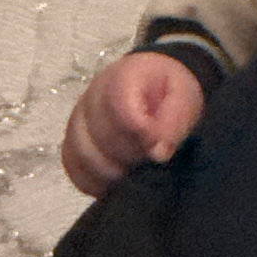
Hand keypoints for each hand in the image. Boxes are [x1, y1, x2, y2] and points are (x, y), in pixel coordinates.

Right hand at [62, 53, 205, 197]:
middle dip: (130, 155)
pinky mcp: (72, 142)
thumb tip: (158, 153)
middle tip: (150, 158)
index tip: (159, 144)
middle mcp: (92, 96)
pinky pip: (73, 167)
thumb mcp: (185, 96)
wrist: (152, 86)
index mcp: (123, 76)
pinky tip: (116, 180)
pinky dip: (94, 180)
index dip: (142, 134)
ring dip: (112, 171)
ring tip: (135, 169)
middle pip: (100, 136)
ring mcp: (77, 119)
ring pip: (82, 154)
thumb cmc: (168, 91)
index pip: (122, 110)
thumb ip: (175, 120)